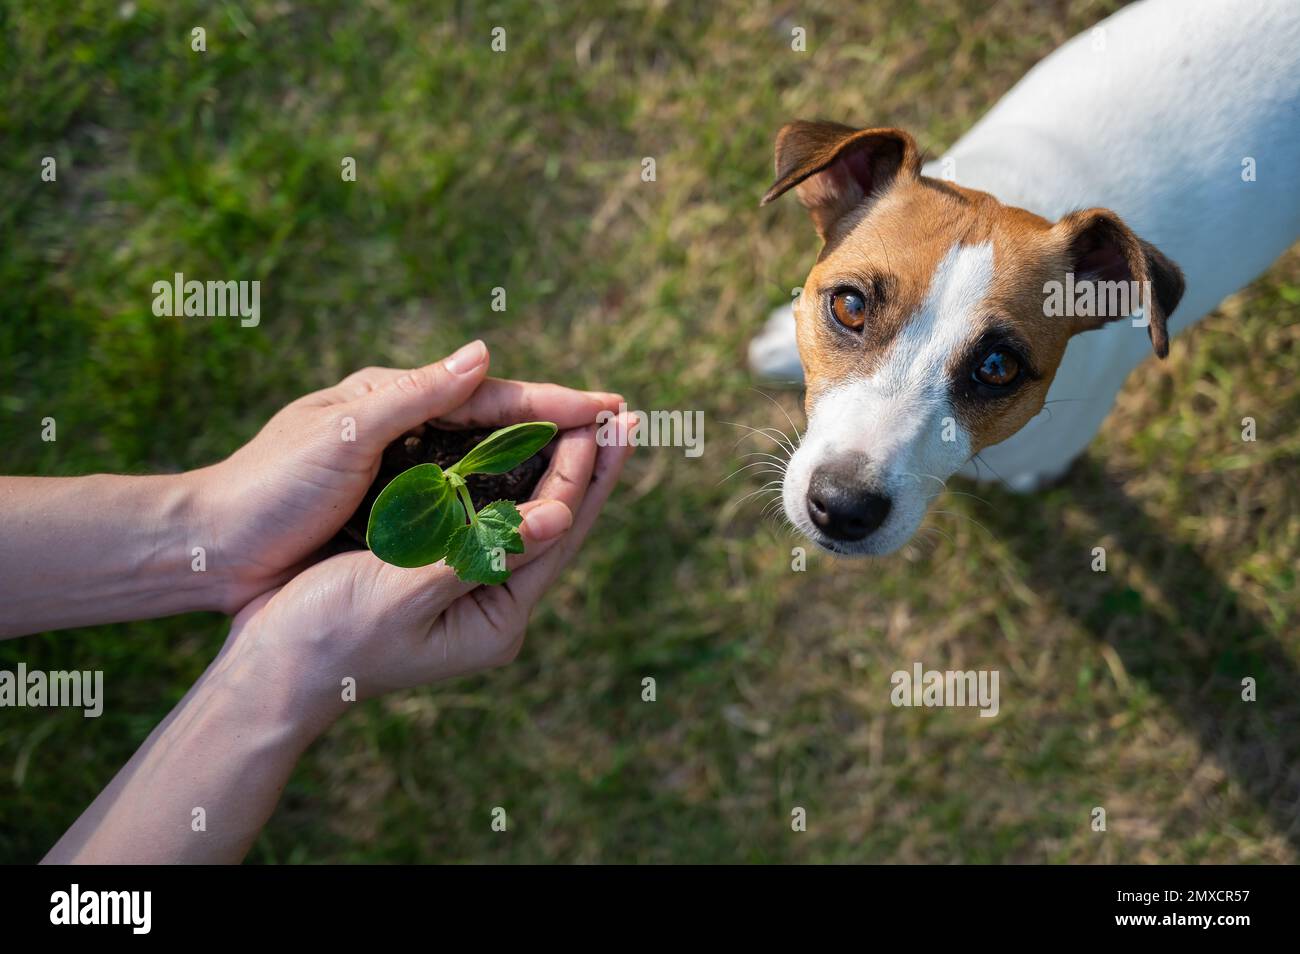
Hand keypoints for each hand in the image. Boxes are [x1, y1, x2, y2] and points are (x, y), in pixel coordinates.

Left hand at [190, 340, 622, 612]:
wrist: (210, 546)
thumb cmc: (269, 485)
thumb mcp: (342, 433)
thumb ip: (414, 396)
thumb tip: (485, 353)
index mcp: (393, 398)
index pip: (492, 395)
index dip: (554, 401)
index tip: (610, 405)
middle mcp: (403, 426)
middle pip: (498, 420)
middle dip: (559, 422)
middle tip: (620, 426)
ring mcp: (398, 468)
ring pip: (485, 459)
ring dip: (537, 457)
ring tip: (592, 461)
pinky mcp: (389, 509)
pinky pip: (461, 497)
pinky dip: (500, 496)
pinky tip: (529, 505)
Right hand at [206, 418, 633, 732]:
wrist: (271, 666)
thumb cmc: (330, 633)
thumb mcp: (406, 594)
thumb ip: (484, 555)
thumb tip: (560, 517)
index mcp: (497, 619)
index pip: (556, 533)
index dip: (579, 474)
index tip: (601, 422)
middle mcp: (495, 606)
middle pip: (556, 524)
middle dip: (588, 468)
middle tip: (626, 414)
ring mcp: (472, 590)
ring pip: (528, 517)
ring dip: (556, 467)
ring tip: (590, 422)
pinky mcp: (442, 572)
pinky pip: (492, 516)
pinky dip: (512, 478)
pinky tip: (525, 446)